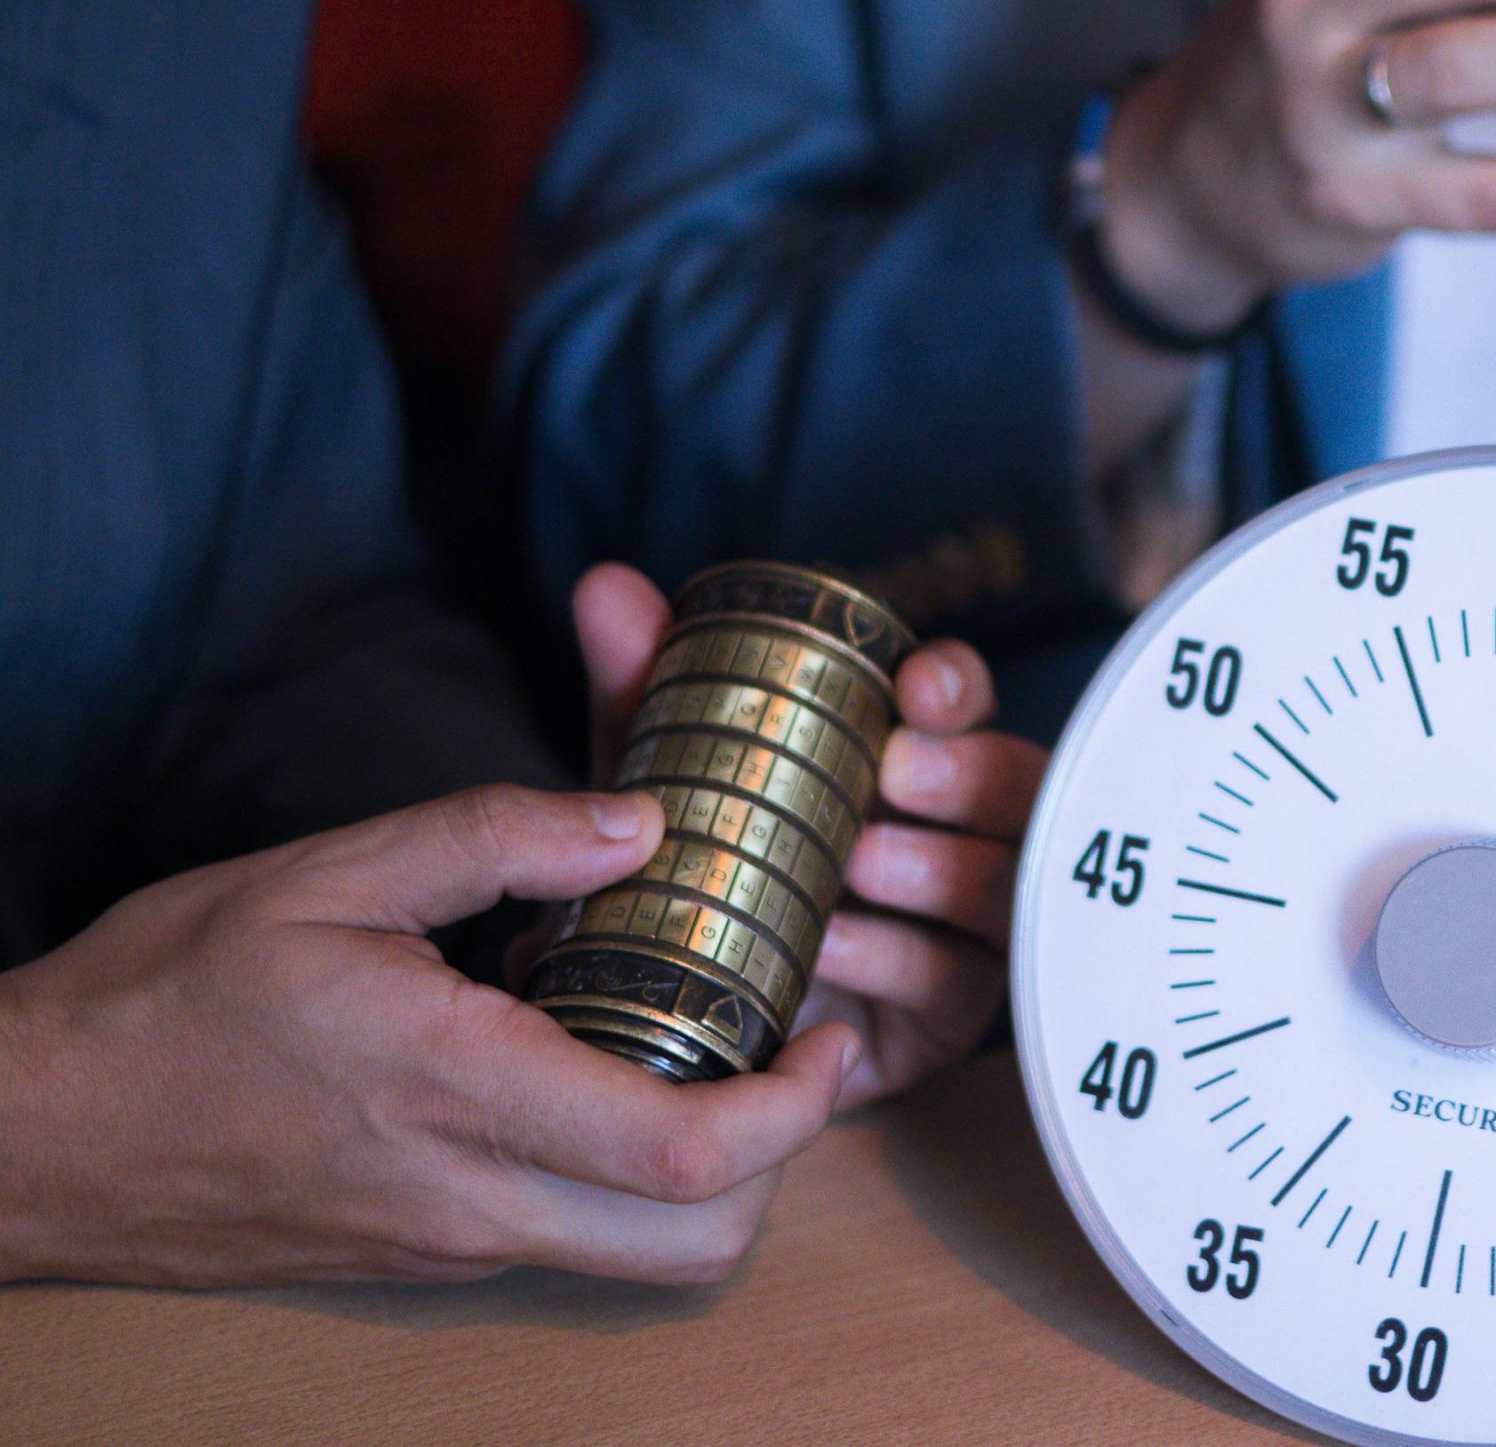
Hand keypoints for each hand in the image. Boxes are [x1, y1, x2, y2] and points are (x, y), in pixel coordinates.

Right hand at [0, 785, 857, 1286]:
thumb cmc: (168, 996)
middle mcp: (469, 1199)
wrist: (40, 1133)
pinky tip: (601, 1075)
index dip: (796, 1109)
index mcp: (459, 1093)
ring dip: (712, 1177)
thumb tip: (641, 821)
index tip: (832, 1032)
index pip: (684, 1153)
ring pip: (643, 1258)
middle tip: (795, 1053)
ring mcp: (448, 1244)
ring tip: (710, 1056)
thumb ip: (495, 837)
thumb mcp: (325, 875)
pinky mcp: (422, 1255)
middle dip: (784, 1161)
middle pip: (698, 1243)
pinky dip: (628, 1180)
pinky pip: (570, 1241)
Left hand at [573, 566, 1040, 1110]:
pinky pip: (953, 982)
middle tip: (891, 774)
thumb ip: (646, 691)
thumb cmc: (700, 882)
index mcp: (907, 759)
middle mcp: (956, 834)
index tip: (915, 688)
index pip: (963, 703)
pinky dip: (893, 957)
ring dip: (935, 867)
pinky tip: (830, 945)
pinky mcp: (947, 1015)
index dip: (955, 686)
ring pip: (1002, 883)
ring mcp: (964, 927)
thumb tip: (607, 589)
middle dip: (966, 774)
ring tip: (856, 864)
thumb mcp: (668, 786)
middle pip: (1017, 787)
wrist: (681, 1024)